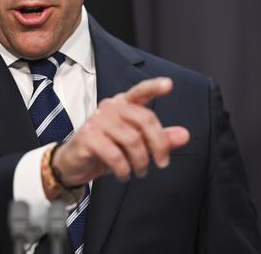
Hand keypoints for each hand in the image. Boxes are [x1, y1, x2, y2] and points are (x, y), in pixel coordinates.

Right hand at [52, 77, 189, 185]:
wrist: (75, 163)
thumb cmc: (107, 148)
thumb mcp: (137, 144)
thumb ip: (160, 138)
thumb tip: (184, 135)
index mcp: (124, 104)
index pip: (140, 91)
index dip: (154, 87)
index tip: (169, 84)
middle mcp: (110, 107)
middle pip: (144, 119)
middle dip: (159, 144)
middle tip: (162, 163)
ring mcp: (98, 120)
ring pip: (132, 139)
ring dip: (141, 161)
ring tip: (140, 171)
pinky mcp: (88, 137)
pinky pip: (115, 154)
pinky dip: (124, 169)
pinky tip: (124, 175)